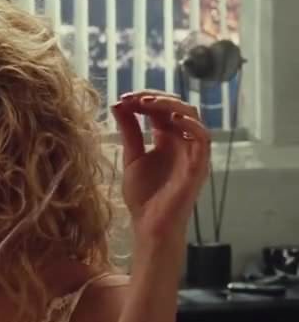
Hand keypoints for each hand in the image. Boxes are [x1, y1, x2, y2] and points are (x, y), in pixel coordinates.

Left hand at [110, 90, 210, 242]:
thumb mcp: (131, 156)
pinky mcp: (199, 164)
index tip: (122, 97)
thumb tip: (118, 104)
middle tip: (132, 97)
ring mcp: (191, 151)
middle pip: (176, 107)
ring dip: (170, 105)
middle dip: (154, 98)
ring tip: (147, 103)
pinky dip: (190, 124)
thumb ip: (128, 131)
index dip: (144, 99)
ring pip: (191, 116)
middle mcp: (181, 141)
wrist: (150, 224)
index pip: (160, 109)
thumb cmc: (143, 195)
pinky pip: (203, 137)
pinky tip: (173, 119)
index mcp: (165, 138)